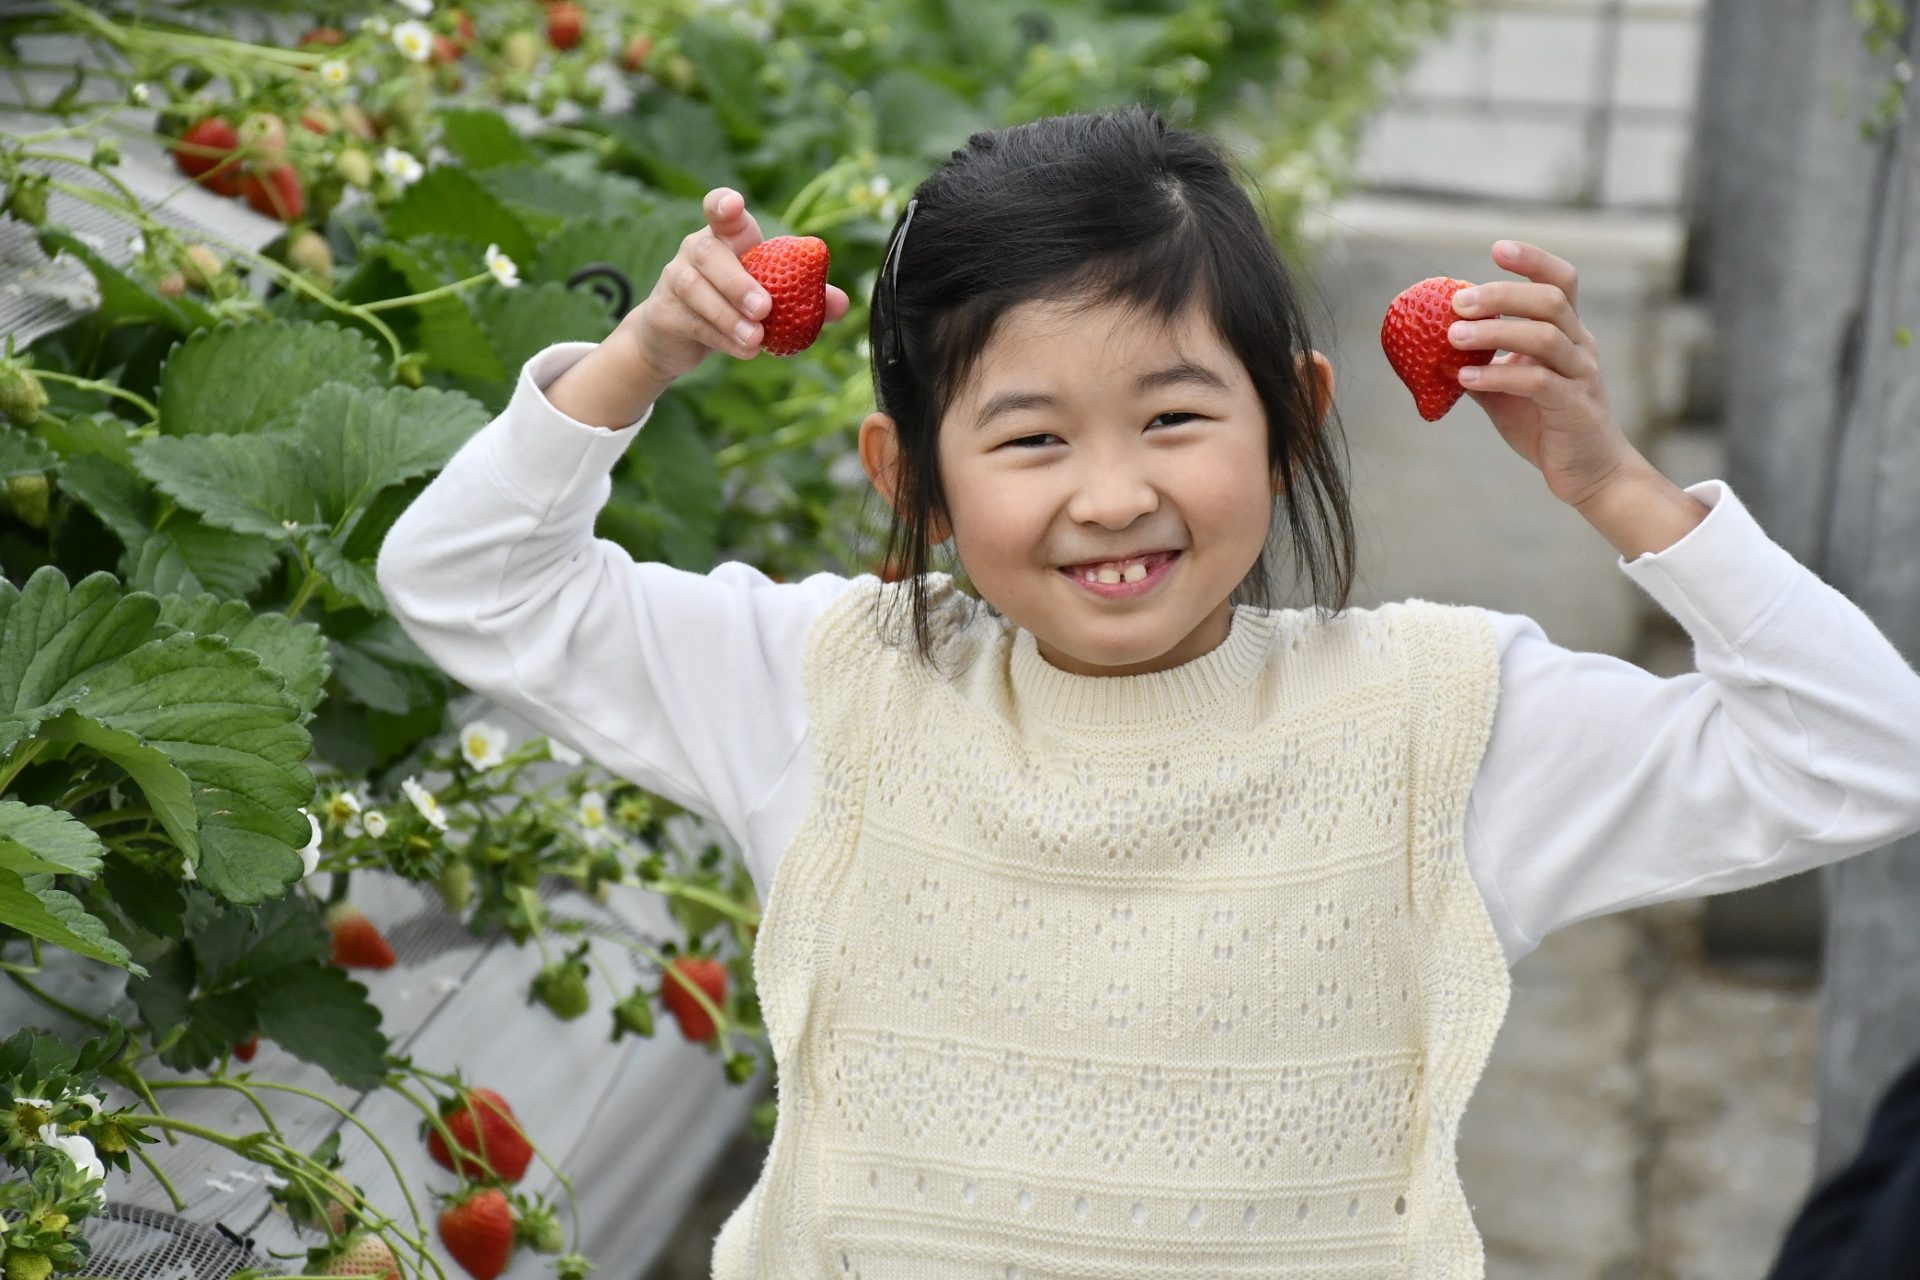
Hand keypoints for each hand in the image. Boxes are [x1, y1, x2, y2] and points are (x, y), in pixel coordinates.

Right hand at [615, 186, 851, 383]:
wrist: (678, 339)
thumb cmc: (733, 306)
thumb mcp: (769, 298)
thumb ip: (805, 297)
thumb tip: (842, 304)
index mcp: (724, 238)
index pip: (718, 209)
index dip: (723, 204)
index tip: (735, 205)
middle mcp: (695, 251)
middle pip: (707, 252)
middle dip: (736, 280)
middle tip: (764, 308)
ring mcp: (675, 280)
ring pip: (695, 289)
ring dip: (728, 315)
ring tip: (756, 339)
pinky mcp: (663, 313)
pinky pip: (691, 321)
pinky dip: (720, 337)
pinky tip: (745, 350)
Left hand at [1449, 240, 1636, 507]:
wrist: (1589, 474)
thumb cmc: (1546, 426)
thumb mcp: (1506, 391)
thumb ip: (1480, 365)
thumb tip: (1432, 352)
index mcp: (1568, 335)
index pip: (1561, 282)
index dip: (1533, 260)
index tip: (1496, 249)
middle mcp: (1580, 347)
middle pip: (1550, 300)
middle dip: (1502, 294)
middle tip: (1457, 301)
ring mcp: (1581, 376)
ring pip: (1544, 337)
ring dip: (1495, 332)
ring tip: (1452, 337)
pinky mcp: (1574, 408)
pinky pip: (1537, 382)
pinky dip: (1497, 375)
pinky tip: (1466, 377)